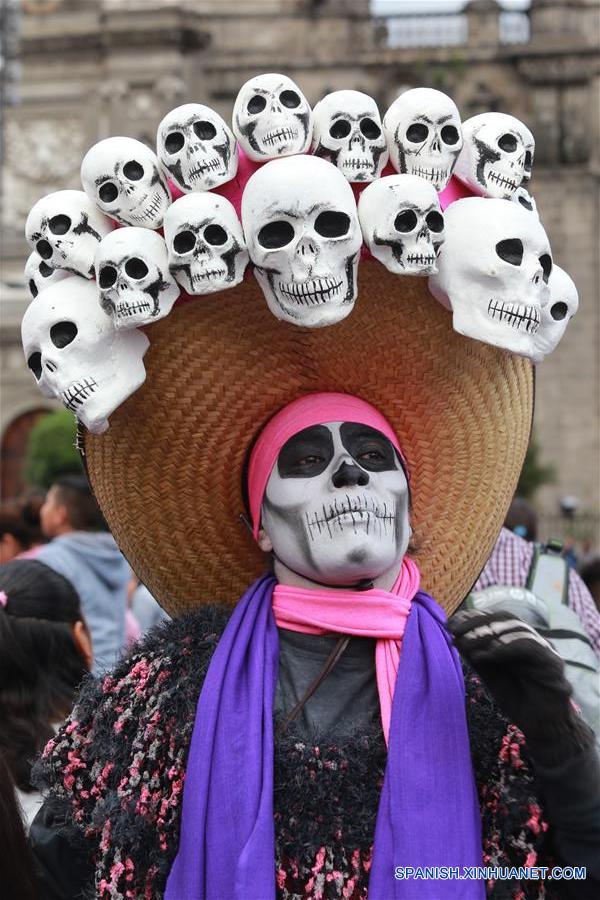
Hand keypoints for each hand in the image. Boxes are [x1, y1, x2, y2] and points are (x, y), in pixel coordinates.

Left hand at [447, 609, 591, 759]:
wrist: (544, 728)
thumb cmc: (517, 700)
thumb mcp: (490, 675)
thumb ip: (477, 656)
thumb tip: (455, 637)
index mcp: (517, 639)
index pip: (495, 618)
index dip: (472, 617)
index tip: (450, 624)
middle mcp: (532, 639)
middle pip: (505, 617)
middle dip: (477, 621)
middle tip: (455, 631)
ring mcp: (544, 649)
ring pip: (516, 627)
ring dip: (488, 633)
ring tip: (467, 644)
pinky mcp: (553, 662)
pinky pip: (530, 646)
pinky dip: (505, 647)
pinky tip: (487, 655)